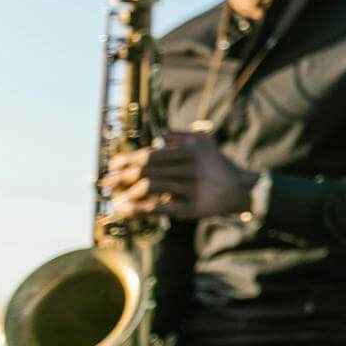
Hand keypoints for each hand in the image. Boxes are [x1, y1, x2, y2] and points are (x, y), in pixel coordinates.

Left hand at [102, 129, 257, 220]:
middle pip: (148, 171)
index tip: (113, 165)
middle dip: (122, 176)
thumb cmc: (215, 163)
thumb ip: (181, 135)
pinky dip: (140, 209)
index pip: (152, 154)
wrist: (240, 189)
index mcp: (190, 151)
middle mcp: (191, 168)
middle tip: (106, 182)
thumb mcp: (203, 141)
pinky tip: (127, 209)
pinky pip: (161, 208)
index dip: (129, 159)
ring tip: (115, 197)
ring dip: (128, 193)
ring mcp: (192, 189)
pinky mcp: (193, 208)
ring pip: (152, 189)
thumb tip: (158, 136)